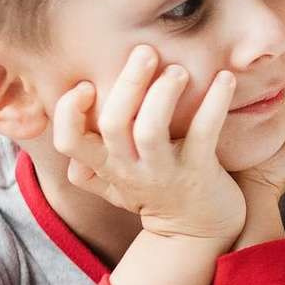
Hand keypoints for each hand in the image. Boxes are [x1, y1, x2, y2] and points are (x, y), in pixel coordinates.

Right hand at [51, 44, 244, 243]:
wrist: (195, 232)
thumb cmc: (153, 193)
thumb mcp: (113, 181)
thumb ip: (87, 156)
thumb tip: (60, 119)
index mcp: (106, 164)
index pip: (68, 142)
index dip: (69, 113)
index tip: (85, 85)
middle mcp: (129, 169)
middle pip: (112, 124)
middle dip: (127, 84)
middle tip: (145, 51)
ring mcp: (164, 172)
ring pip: (151, 130)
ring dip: (163, 94)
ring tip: (179, 69)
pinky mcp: (199, 172)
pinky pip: (204, 133)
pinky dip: (214, 103)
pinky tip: (225, 79)